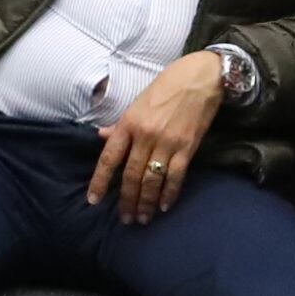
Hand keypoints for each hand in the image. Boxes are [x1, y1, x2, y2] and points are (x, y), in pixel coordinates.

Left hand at [87, 52, 227, 221]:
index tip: (93, 200)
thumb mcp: (138, 101)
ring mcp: (167, 142)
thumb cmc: (167, 86)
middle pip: (131, 175)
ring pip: (152, 180)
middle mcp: (145, 135)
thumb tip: (102, 136)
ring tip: (142, 218)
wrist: (201, 77)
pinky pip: (175, 176)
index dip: (99, 181)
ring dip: (146, 202)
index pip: (109, 158)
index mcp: (129, 123)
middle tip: (125, 219)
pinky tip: (164, 206)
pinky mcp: (187, 147)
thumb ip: (120, 124)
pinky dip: (169, 194)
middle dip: (126, 200)